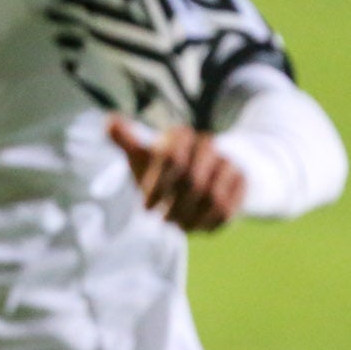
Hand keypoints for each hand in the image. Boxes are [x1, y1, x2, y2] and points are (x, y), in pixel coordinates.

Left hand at [107, 117, 245, 232]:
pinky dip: (210, 222)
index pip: (171, 159)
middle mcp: (207, 145)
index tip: (146, 206)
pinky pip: (228, 208)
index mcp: (181, 135)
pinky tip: (197, 227)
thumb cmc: (167, 168)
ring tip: (179, 225)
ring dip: (192, 216)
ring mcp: (228, 163)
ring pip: (212, 196)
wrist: (209, 170)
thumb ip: (127, 141)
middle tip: (163, 219)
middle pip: (192, 180)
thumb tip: (109, 121)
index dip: (157, 186)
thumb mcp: (146, 155)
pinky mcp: (242, 183)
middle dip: (174, 205)